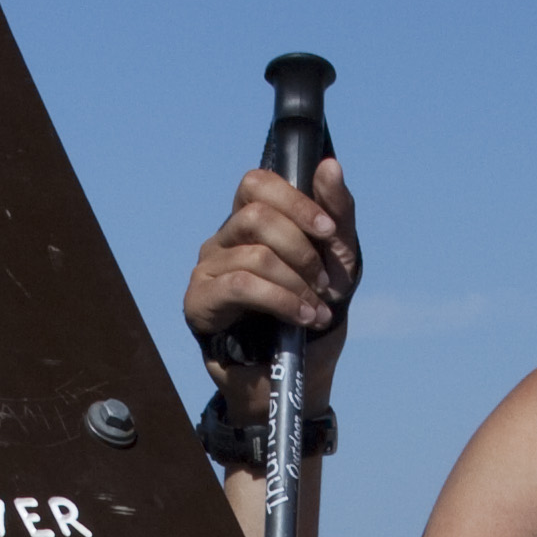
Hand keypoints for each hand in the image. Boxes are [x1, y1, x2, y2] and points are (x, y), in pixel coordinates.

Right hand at [181, 159, 357, 400]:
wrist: (299, 371)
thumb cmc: (313, 308)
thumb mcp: (338, 259)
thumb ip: (337, 212)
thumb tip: (329, 165)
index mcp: (252, 220)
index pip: (256, 183)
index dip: (295, 201)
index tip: (328, 231)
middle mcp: (224, 238)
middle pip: (256, 216)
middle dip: (301, 249)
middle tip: (323, 281)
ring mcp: (207, 268)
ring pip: (254, 256)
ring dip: (296, 285)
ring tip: (316, 310)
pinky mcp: (199, 301)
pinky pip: (240, 286)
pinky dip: (280, 301)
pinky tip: (300, 319)